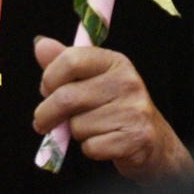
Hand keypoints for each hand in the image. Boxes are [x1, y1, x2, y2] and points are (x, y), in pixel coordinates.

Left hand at [29, 36, 193, 182]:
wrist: (153, 141)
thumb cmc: (114, 107)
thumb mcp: (92, 79)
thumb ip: (64, 63)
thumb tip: (40, 45)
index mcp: (115, 61)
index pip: (70, 60)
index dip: (49, 78)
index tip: (45, 91)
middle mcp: (128, 82)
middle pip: (66, 97)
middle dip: (46, 114)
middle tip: (43, 122)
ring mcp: (134, 110)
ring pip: (77, 126)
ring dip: (75, 132)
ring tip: (92, 129)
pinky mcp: (136, 138)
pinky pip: (91, 147)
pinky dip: (90, 149)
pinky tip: (104, 143)